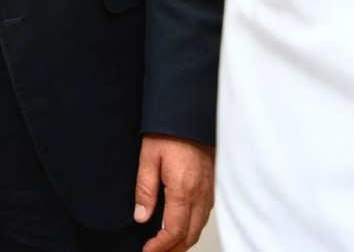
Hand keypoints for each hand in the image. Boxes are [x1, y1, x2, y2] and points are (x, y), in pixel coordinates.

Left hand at [134, 134, 212, 251]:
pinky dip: (192, 228)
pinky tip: (181, 227)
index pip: (174, 231)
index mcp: (183, 190)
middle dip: (173, 250)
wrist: (191, 114)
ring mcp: (209, 191)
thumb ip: (144, 189)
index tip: (147, 251)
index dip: (160, 247)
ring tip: (166, 246)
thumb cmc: (170, 132)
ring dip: (183, 241)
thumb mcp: (148, 157)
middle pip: (189, 235)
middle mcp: (201, 195)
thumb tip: (141, 217)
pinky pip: (204, 215)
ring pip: (199, 227)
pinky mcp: (212, 186)